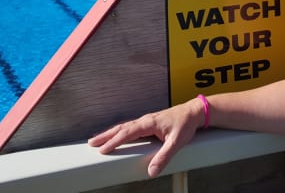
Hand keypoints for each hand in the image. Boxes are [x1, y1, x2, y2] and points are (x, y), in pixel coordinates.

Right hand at [88, 98, 205, 177]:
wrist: (193, 112)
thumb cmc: (185, 124)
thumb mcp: (176, 142)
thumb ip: (164, 157)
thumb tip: (152, 171)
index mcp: (149, 123)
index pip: (127, 133)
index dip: (114, 142)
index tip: (103, 150)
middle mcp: (145, 120)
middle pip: (121, 128)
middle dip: (105, 136)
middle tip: (91, 143)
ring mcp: (146, 121)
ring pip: (124, 127)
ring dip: (110, 133)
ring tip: (98, 139)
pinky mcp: (148, 123)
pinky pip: (129, 127)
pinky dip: (119, 131)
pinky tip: (116, 135)